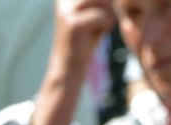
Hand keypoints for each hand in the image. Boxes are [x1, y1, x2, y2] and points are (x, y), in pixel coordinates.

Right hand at [30, 0, 115, 124]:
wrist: (67, 72)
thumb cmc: (83, 44)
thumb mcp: (92, 15)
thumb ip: (101, 2)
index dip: (105, 6)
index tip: (97, 20)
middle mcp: (63, 0)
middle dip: (107, 10)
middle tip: (96, 26)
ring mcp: (67, 11)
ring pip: (105, 2)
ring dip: (106, 18)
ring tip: (93, 31)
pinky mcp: (74, 24)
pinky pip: (104, 17)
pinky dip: (104, 28)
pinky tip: (91, 38)